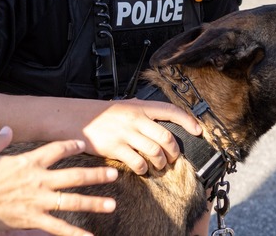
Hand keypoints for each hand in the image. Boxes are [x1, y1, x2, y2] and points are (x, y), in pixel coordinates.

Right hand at [0, 127, 115, 235]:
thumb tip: (7, 129)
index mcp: (28, 162)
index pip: (57, 149)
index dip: (71, 145)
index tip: (82, 144)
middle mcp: (38, 180)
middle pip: (74, 176)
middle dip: (96, 175)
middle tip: (115, 174)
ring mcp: (37, 201)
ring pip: (71, 202)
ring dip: (93, 203)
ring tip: (112, 205)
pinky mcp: (31, 220)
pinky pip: (57, 228)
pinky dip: (74, 234)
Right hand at [79, 99, 202, 174]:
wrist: (78, 118)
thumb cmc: (103, 114)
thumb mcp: (126, 105)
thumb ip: (144, 111)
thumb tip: (164, 119)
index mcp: (142, 107)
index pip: (171, 111)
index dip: (188, 121)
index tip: (198, 131)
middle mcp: (136, 119)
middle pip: (166, 137)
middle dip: (174, 151)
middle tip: (174, 158)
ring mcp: (126, 134)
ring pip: (154, 151)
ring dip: (161, 162)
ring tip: (160, 166)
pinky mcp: (115, 148)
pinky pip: (137, 162)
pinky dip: (144, 169)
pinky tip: (143, 169)